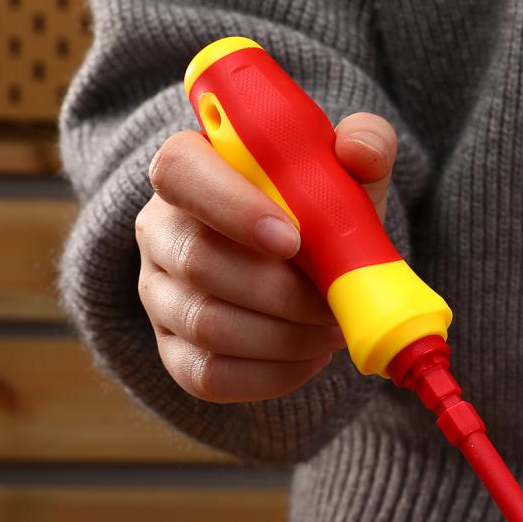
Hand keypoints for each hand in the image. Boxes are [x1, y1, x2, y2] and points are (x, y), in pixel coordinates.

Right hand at [135, 113, 397, 402]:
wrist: (309, 271)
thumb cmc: (319, 213)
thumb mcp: (345, 173)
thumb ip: (363, 146)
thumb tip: (360, 151)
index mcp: (191, 171)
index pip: (179, 172)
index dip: (231, 206)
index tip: (293, 239)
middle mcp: (161, 231)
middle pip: (199, 262)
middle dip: (282, 292)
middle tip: (334, 304)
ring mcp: (159, 295)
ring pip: (206, 324)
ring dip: (284, 336)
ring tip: (330, 330)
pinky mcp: (174, 352)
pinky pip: (208, 375)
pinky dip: (271, 374)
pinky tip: (309, 359)